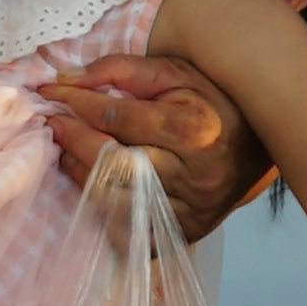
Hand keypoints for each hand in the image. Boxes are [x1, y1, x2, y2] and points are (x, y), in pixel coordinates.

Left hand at [41, 54, 268, 238]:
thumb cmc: (211, 104)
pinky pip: (128, 234)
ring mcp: (189, 212)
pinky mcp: (182, 236)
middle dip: (75, 141)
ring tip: (67, 153)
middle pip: (115, 164)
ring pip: (115, 202)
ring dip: (80, 176)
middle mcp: (194, 176)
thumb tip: (68, 79)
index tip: (51, 92)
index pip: (121, 117)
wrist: (255, 151)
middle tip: (54, 124)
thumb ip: (124, 69)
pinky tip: (94, 186)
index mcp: (197, 128)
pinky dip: (102, 212)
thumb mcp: (177, 74)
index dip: (78, 102)